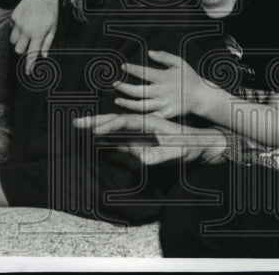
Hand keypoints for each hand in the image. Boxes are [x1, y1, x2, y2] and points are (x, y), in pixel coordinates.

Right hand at [10, 0, 58, 73]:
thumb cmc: (51, 10)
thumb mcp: (54, 27)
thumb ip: (48, 42)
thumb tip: (43, 55)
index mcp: (38, 35)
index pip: (31, 55)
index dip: (29, 65)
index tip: (28, 72)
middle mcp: (26, 31)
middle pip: (18, 50)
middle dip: (23, 50)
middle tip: (29, 43)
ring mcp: (18, 23)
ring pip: (13, 40)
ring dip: (18, 40)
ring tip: (26, 31)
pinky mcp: (14, 16)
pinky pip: (12, 27)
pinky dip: (17, 28)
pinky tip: (25, 20)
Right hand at [74, 113, 226, 164]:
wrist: (202, 145)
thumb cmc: (192, 145)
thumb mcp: (179, 152)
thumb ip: (160, 155)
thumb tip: (140, 158)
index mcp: (151, 122)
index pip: (125, 122)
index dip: (109, 126)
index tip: (96, 132)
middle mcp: (143, 125)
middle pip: (116, 121)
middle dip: (96, 121)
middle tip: (76, 122)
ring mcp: (142, 133)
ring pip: (116, 129)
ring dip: (98, 128)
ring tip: (81, 126)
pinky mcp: (142, 142)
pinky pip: (121, 139)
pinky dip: (107, 139)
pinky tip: (97, 140)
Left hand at [113, 50, 209, 117]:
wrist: (201, 96)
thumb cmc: (190, 78)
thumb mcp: (179, 62)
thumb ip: (164, 57)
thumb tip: (149, 53)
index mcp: (163, 77)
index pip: (142, 72)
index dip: (131, 69)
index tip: (123, 66)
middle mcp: (160, 91)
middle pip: (137, 90)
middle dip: (123, 87)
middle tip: (115, 84)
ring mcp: (162, 104)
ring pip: (140, 105)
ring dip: (127, 103)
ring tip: (117, 100)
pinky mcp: (165, 114)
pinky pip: (149, 117)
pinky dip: (139, 117)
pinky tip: (130, 115)